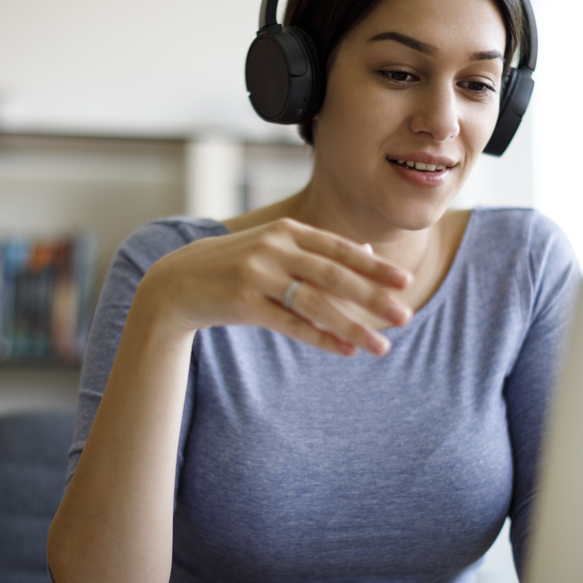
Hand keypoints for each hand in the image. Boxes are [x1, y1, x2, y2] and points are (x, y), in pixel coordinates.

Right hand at [139, 217, 412, 356]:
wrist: (177, 281)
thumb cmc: (236, 265)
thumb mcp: (276, 247)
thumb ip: (320, 249)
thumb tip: (368, 249)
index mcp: (287, 230)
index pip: (339, 248)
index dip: (374, 265)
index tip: (404, 282)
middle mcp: (275, 248)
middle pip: (334, 275)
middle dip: (372, 297)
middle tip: (405, 317)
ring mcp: (257, 274)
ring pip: (315, 303)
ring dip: (352, 326)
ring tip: (380, 346)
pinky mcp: (243, 302)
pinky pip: (290, 324)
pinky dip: (320, 338)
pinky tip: (345, 351)